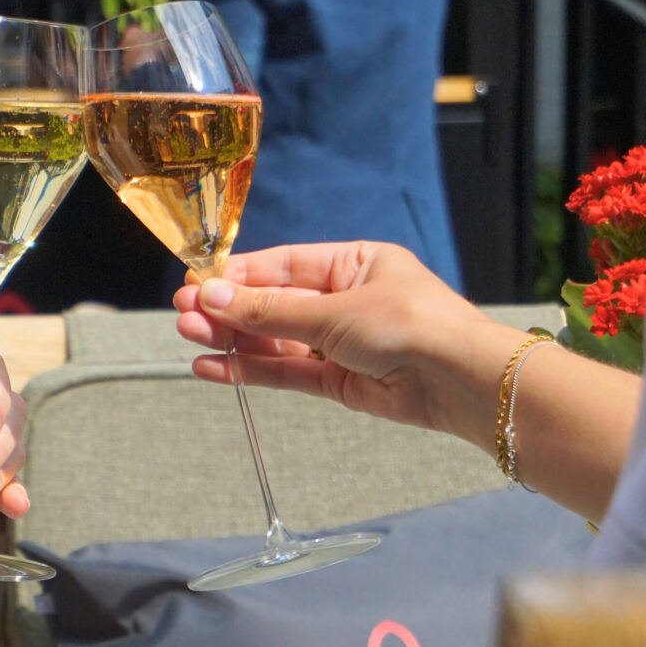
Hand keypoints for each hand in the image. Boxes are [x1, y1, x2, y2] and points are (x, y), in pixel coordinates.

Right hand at [174, 241, 516, 442]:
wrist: (462, 381)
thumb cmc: (412, 325)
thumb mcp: (333, 311)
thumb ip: (269, 310)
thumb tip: (212, 296)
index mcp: (356, 263)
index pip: (284, 265)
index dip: (239, 275)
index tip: (197, 284)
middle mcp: (347, 300)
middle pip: (275, 304)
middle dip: (229, 310)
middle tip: (183, 315)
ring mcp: (343, 344)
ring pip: (276, 339)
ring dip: (233, 339)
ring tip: (189, 338)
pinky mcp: (341, 383)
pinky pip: (287, 372)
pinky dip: (250, 370)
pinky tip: (213, 367)